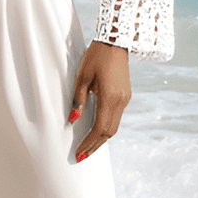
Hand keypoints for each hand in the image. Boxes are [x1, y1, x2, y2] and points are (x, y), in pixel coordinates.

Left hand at [69, 40, 130, 162]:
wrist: (117, 41)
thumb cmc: (96, 56)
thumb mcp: (82, 76)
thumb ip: (78, 99)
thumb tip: (72, 120)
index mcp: (110, 97)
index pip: (99, 129)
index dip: (89, 143)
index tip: (78, 153)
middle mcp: (121, 101)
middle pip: (109, 133)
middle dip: (95, 146)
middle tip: (81, 156)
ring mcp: (125, 99)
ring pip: (114, 127)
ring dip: (101, 139)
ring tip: (87, 147)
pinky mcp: (126, 96)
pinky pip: (116, 118)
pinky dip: (106, 128)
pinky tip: (96, 131)